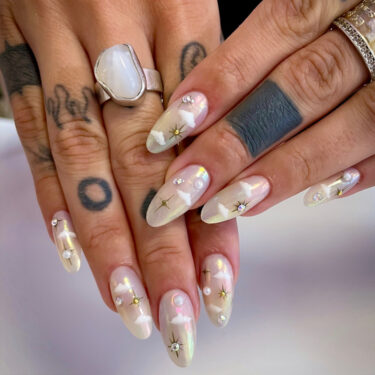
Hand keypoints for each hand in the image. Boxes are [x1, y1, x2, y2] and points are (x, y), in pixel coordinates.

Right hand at [0, 0, 239, 365]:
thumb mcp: (188, 4)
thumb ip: (205, 90)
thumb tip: (214, 185)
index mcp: (178, 9)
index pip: (200, 141)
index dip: (208, 217)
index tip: (217, 282)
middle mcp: (119, 31)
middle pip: (143, 163)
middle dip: (159, 247)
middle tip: (174, 314)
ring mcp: (62, 43)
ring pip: (85, 157)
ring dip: (107, 238)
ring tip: (126, 301)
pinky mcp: (19, 50)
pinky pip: (34, 127)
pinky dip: (53, 192)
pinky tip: (73, 247)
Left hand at [144, 0, 374, 225]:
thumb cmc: (357, 10)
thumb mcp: (321, 3)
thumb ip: (270, 45)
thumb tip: (205, 102)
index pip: (279, 28)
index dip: (223, 80)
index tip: (173, 127)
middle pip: (301, 86)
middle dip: (238, 141)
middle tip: (188, 185)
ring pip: (351, 125)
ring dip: (284, 171)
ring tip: (230, 204)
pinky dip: (353, 174)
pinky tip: (309, 197)